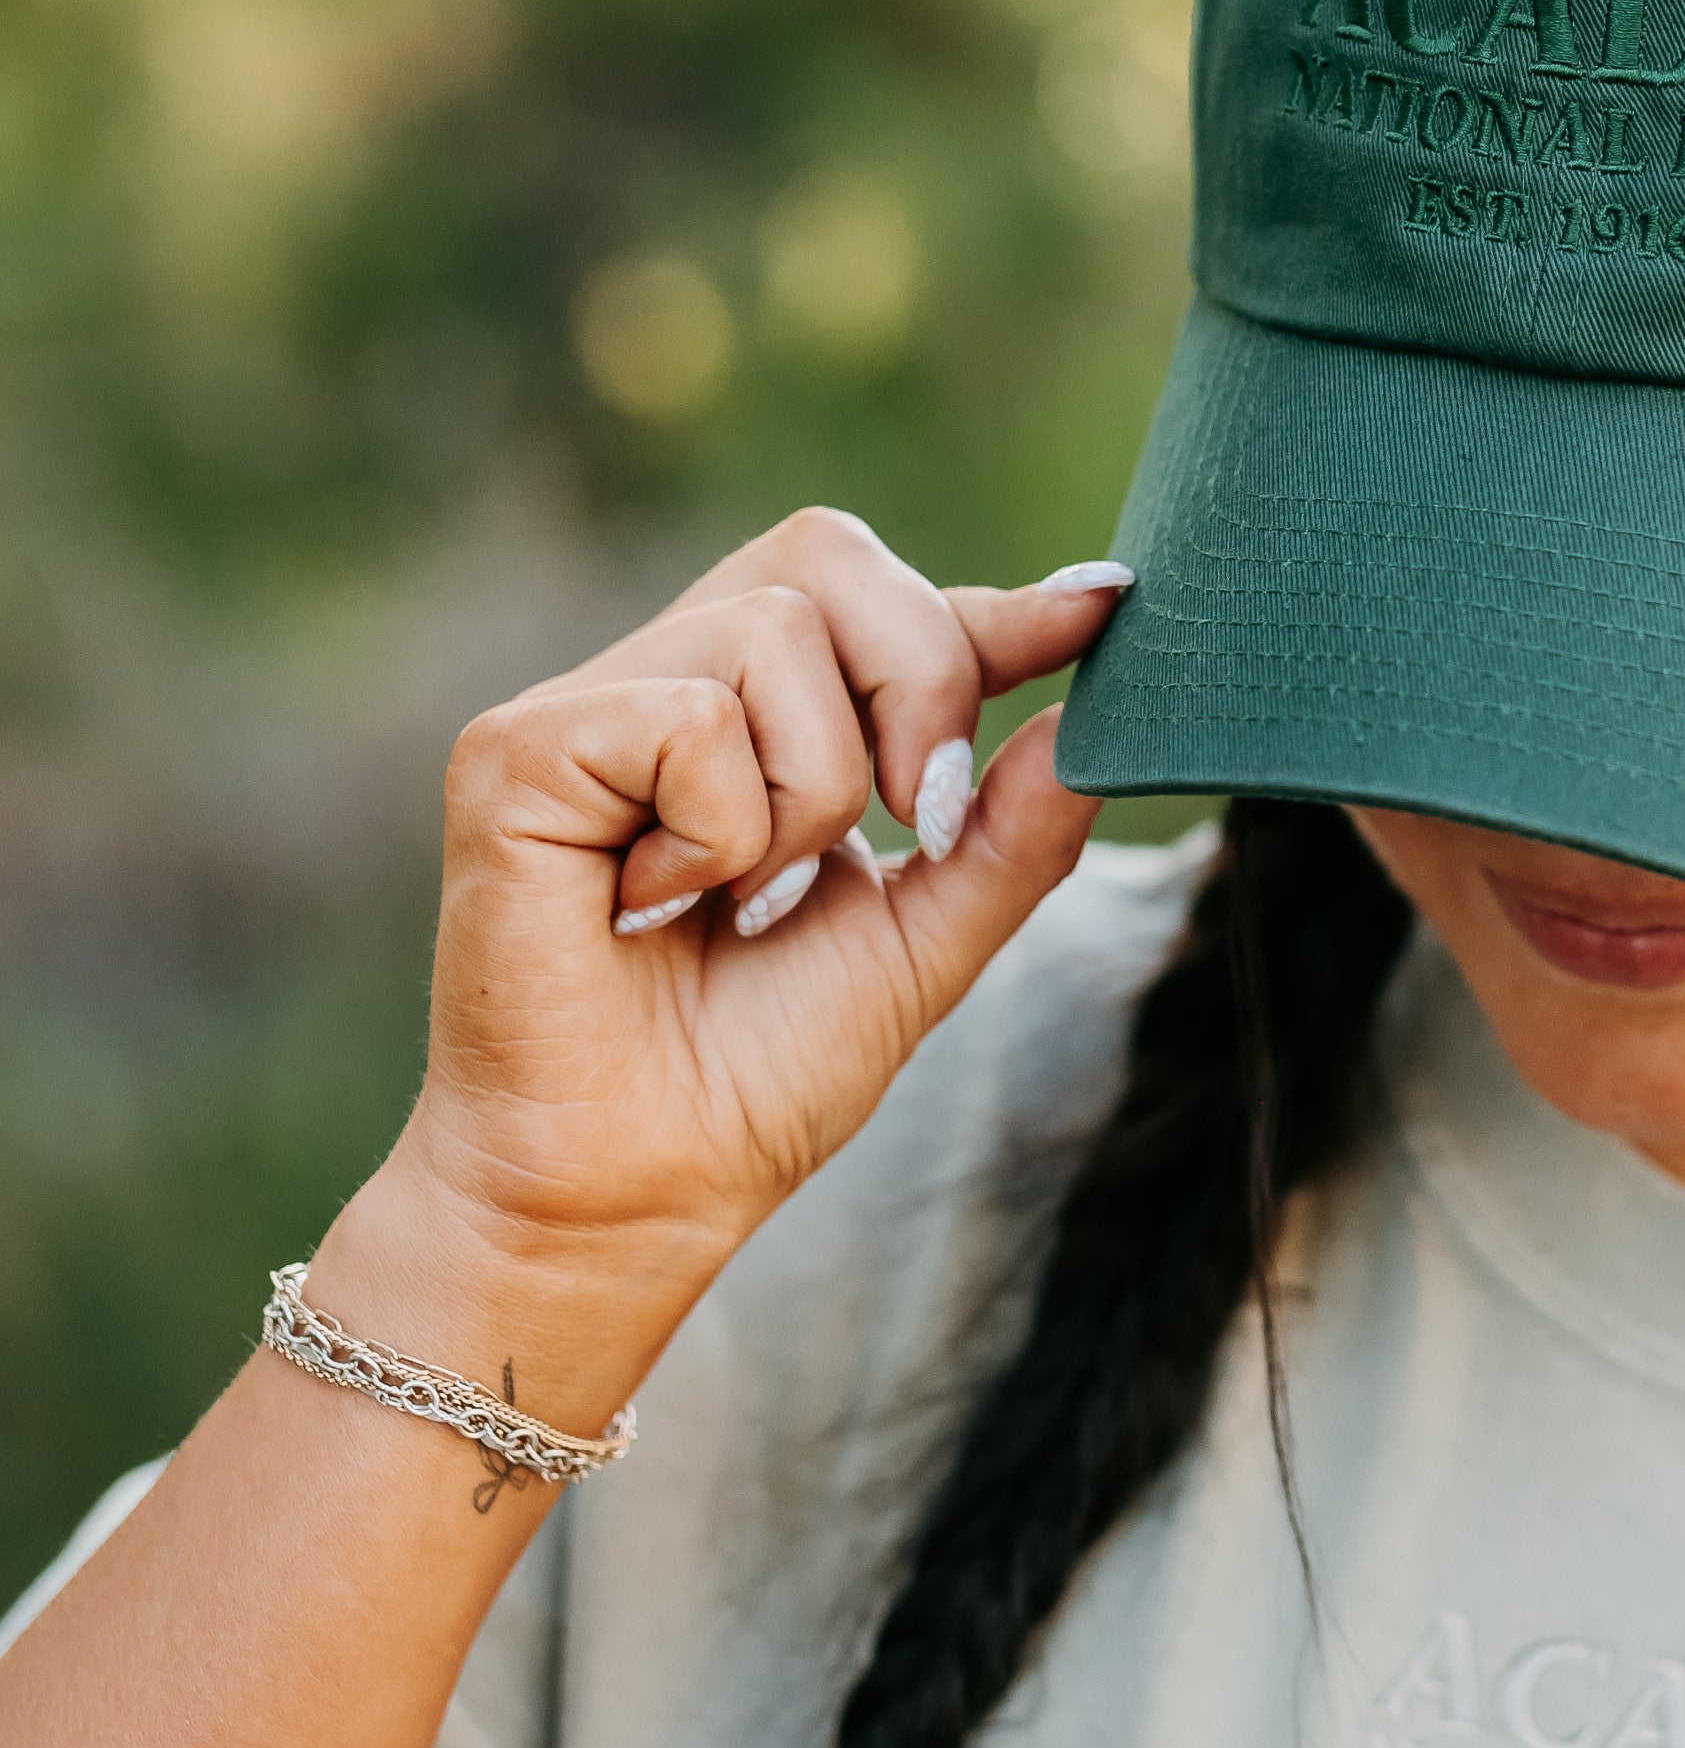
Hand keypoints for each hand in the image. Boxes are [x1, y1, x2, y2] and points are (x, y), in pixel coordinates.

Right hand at [321, 511, 1128, 1404]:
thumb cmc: (759, 1075)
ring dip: (811, 798)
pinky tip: (656, 906)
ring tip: (742, 901)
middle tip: (917, 823)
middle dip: (921, 681)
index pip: (894, 603)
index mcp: (768, 718)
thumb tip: (1094, 721)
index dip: (1003, 606)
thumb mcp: (928, 940)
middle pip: (830, 556)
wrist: (639, 1191)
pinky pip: (687, 718)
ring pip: (772, 634)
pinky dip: (719, 832)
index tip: (1106, 607)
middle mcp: (674, 684)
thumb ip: (1014, 833)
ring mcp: (589, 709)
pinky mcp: (517, 750)